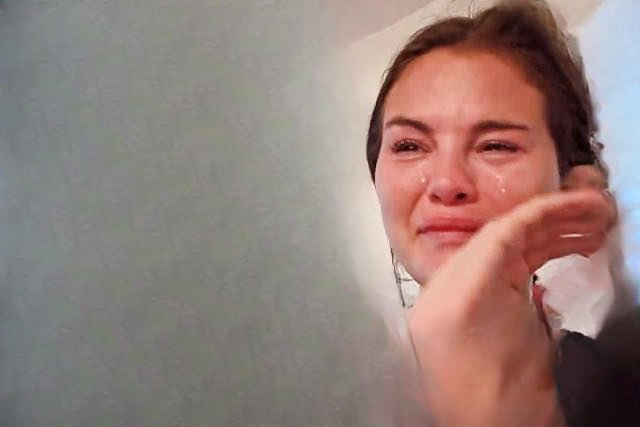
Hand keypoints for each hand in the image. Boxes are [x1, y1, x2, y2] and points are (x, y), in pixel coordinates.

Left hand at [408, 189, 614, 426]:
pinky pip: (498, 273)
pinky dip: (532, 260)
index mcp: (452, 295)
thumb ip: (518, 284)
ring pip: (502, 253)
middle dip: (551, 222)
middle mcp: (444, 291)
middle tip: (597, 216)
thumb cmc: (506, 404)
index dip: (546, 211)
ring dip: (547, 239)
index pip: (499, 232)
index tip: (584, 202)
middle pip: (499, 238)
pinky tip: (564, 253)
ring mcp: (452, 301)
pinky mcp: (466, 312)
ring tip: (592, 235)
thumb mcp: (527, 342)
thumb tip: (536, 247)